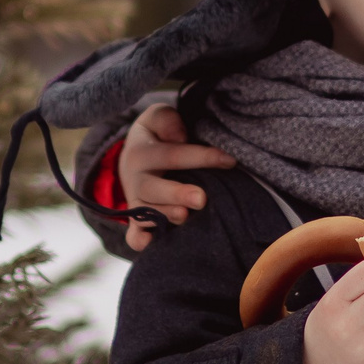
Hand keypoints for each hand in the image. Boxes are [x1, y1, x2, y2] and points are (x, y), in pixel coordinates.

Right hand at [117, 101, 234, 251]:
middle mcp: (136, 180)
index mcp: (141, 152)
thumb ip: (166, 119)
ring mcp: (135, 203)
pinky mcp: (137, 222)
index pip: (172, 154)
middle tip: (201, 198)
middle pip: (154, 189)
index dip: (202, 157)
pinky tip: (151, 244)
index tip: (230, 160)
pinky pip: (134, 235)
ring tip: (186, 216)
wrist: (134, 157)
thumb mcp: (156, 118)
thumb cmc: (156, 136)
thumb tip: (180, 136)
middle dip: (177, 194)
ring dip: (165, 216)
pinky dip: (141, 241)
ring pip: (145, 214)